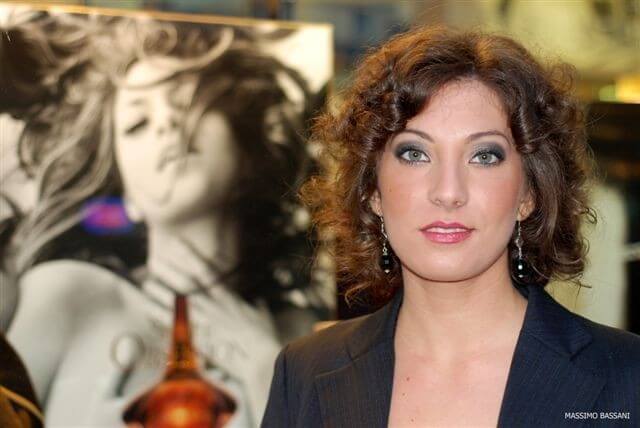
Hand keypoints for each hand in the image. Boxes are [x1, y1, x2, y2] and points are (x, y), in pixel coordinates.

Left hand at [141, 233, 281, 420]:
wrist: (261, 358)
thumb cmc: (264, 336)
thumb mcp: (262, 316)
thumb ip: (256, 307)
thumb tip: (256, 302)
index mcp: (228, 297)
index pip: (206, 272)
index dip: (191, 256)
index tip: (176, 244)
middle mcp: (213, 307)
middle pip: (187, 287)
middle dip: (170, 274)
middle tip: (152, 262)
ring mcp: (205, 323)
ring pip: (179, 307)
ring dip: (161, 295)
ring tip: (147, 285)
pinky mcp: (201, 340)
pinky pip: (178, 330)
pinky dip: (165, 322)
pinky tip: (151, 316)